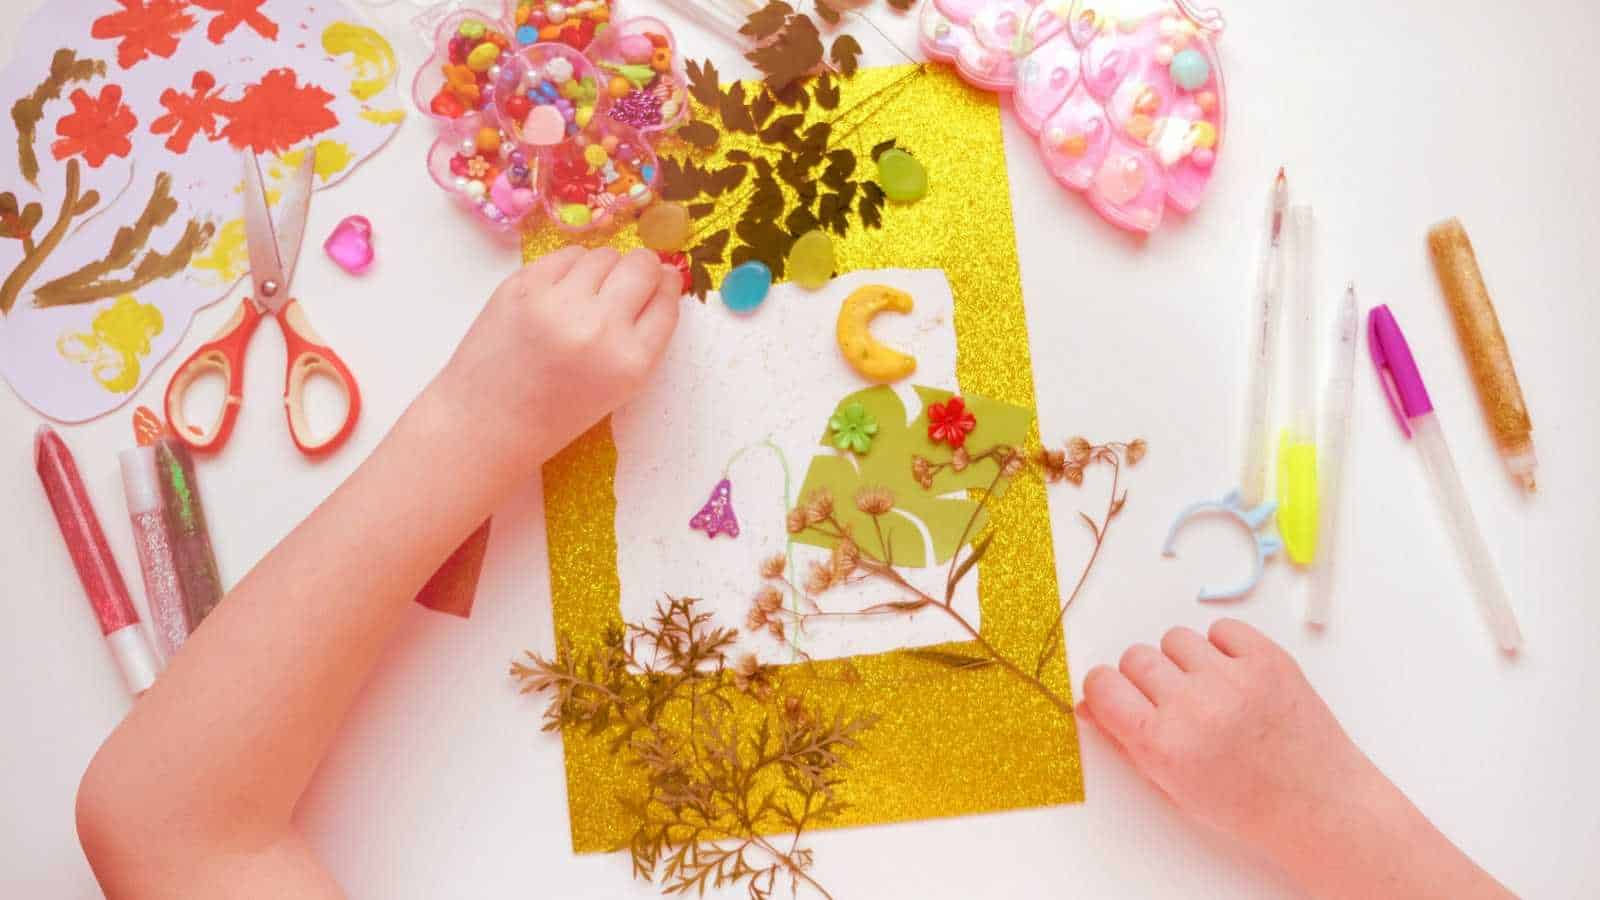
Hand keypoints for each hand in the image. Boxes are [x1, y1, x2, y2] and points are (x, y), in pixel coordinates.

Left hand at [425, 246, 680, 484]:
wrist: (487, 422)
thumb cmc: (555, 412)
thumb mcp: (617, 387)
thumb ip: (642, 338)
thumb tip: (662, 278)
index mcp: (630, 362)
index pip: (667, 302)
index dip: (668, 286)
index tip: (664, 280)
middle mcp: (600, 327)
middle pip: (642, 266)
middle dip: (643, 268)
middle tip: (629, 280)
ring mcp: (559, 303)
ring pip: (604, 255)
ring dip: (604, 269)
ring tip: (587, 295)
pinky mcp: (524, 285)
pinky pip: (566, 256)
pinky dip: (570, 268)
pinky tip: (560, 293)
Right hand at [1078, 619, 1512, 898]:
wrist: (1316, 804)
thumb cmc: (1244, 802)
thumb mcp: (1172, 786)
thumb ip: (1127, 741)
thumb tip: (1090, 703)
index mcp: (1161, 744)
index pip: (1102, 684)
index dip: (1106, 688)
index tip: (1118, 695)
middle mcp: (1192, 706)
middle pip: (1136, 657)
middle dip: (1145, 678)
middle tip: (1171, 701)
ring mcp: (1232, 678)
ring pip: (1175, 638)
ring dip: (1184, 660)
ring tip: (1209, 690)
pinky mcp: (1267, 658)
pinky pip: (1221, 629)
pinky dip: (1223, 647)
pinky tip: (1234, 677)